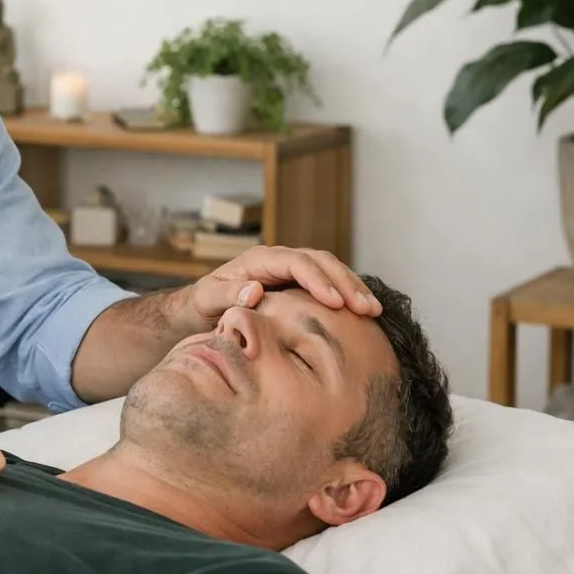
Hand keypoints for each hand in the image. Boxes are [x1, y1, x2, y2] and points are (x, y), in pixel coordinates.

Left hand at [188, 245, 380, 328]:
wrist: (200, 309)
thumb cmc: (202, 306)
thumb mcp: (206, 300)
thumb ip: (226, 295)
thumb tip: (255, 290)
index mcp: (259, 260)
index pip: (296, 263)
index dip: (318, 280)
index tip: (335, 303)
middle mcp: (279, 261)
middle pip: (321, 261)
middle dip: (346, 283)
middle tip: (367, 308)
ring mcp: (290, 271)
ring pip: (330, 270)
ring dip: (353, 288)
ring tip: (373, 310)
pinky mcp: (298, 285)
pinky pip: (327, 284)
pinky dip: (346, 295)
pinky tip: (362, 312)